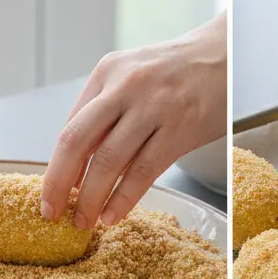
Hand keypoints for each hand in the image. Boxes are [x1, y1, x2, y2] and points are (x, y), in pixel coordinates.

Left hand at [42, 13, 226, 227]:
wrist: (226, 56)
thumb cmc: (175, 72)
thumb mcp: (132, 74)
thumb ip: (105, 111)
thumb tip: (76, 164)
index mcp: (107, 72)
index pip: (70, 126)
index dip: (57, 165)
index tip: (52, 192)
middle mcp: (126, 86)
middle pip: (77, 142)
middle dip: (58, 184)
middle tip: (51, 212)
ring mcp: (154, 106)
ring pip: (109, 161)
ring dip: (91, 199)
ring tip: (85, 221)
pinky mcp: (180, 128)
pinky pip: (144, 171)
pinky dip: (124, 198)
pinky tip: (113, 214)